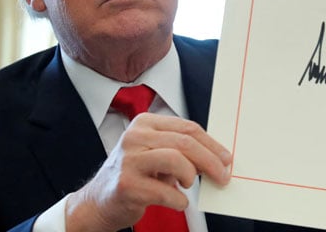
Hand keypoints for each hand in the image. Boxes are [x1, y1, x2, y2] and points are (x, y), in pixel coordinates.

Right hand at [65, 114, 231, 231]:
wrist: (99, 201)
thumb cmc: (133, 175)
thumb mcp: (155, 153)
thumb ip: (180, 149)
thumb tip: (216, 157)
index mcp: (144, 124)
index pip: (187, 128)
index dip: (211, 144)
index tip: (226, 158)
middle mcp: (135, 137)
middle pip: (185, 143)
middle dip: (210, 160)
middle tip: (222, 175)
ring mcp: (129, 160)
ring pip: (177, 160)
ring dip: (191, 176)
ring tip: (188, 184)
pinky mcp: (127, 185)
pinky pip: (166, 191)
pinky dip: (179, 199)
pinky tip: (177, 201)